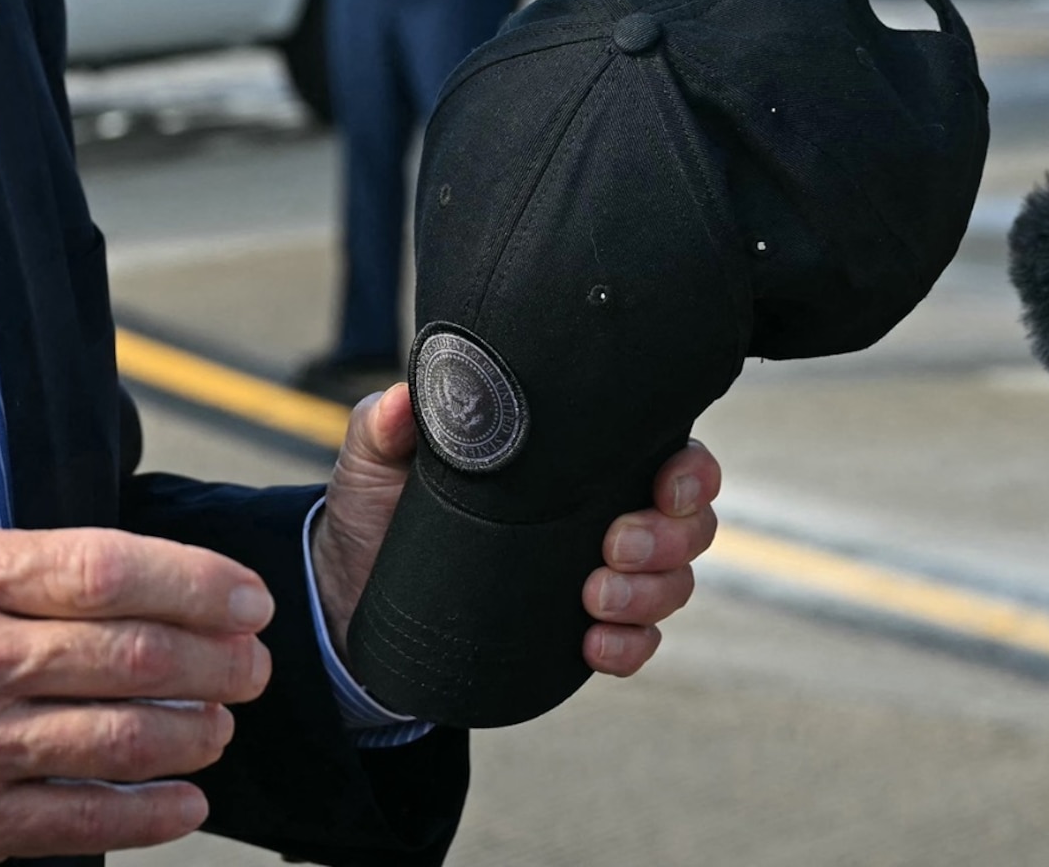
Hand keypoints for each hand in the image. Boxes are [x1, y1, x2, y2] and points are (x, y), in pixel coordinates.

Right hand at [0, 339, 273, 865]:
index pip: (97, 568)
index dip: (190, 581)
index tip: (243, 593)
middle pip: (127, 655)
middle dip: (215, 656)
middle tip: (257, 656)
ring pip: (114, 740)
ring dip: (191, 729)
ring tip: (223, 716)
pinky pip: (75, 822)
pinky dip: (144, 813)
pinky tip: (181, 797)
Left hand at [308, 384, 719, 673]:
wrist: (359, 591)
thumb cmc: (380, 506)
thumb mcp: (375, 457)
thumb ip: (387, 424)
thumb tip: (402, 402)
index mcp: (572, 458)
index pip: (664, 454)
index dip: (690, 471)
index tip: (665, 487)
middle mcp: (600, 511)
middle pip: (689, 524)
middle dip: (669, 537)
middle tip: (613, 546)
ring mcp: (600, 573)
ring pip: (674, 584)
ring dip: (649, 594)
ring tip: (592, 597)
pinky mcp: (582, 628)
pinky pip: (638, 642)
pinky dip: (629, 647)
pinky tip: (593, 646)